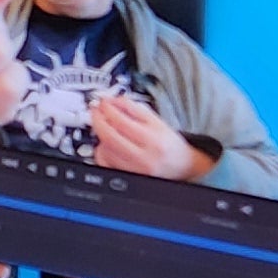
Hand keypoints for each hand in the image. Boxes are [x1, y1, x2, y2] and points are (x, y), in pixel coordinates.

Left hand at [89, 93, 214, 179]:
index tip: (103, 102)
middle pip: (110, 137)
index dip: (108, 110)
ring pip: (106, 151)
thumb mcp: (157, 122)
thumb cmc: (170, 144)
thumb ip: (135, 109)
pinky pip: (106, 163)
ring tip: (103, 127)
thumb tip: (114, 101)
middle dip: (98, 121)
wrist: (182, 166)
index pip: (122, 122)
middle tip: (95, 111)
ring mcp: (135, 169)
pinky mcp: (128, 176)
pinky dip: (101, 151)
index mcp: (153, 139)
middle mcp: (143, 156)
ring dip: (100, 135)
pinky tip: (105, 144)